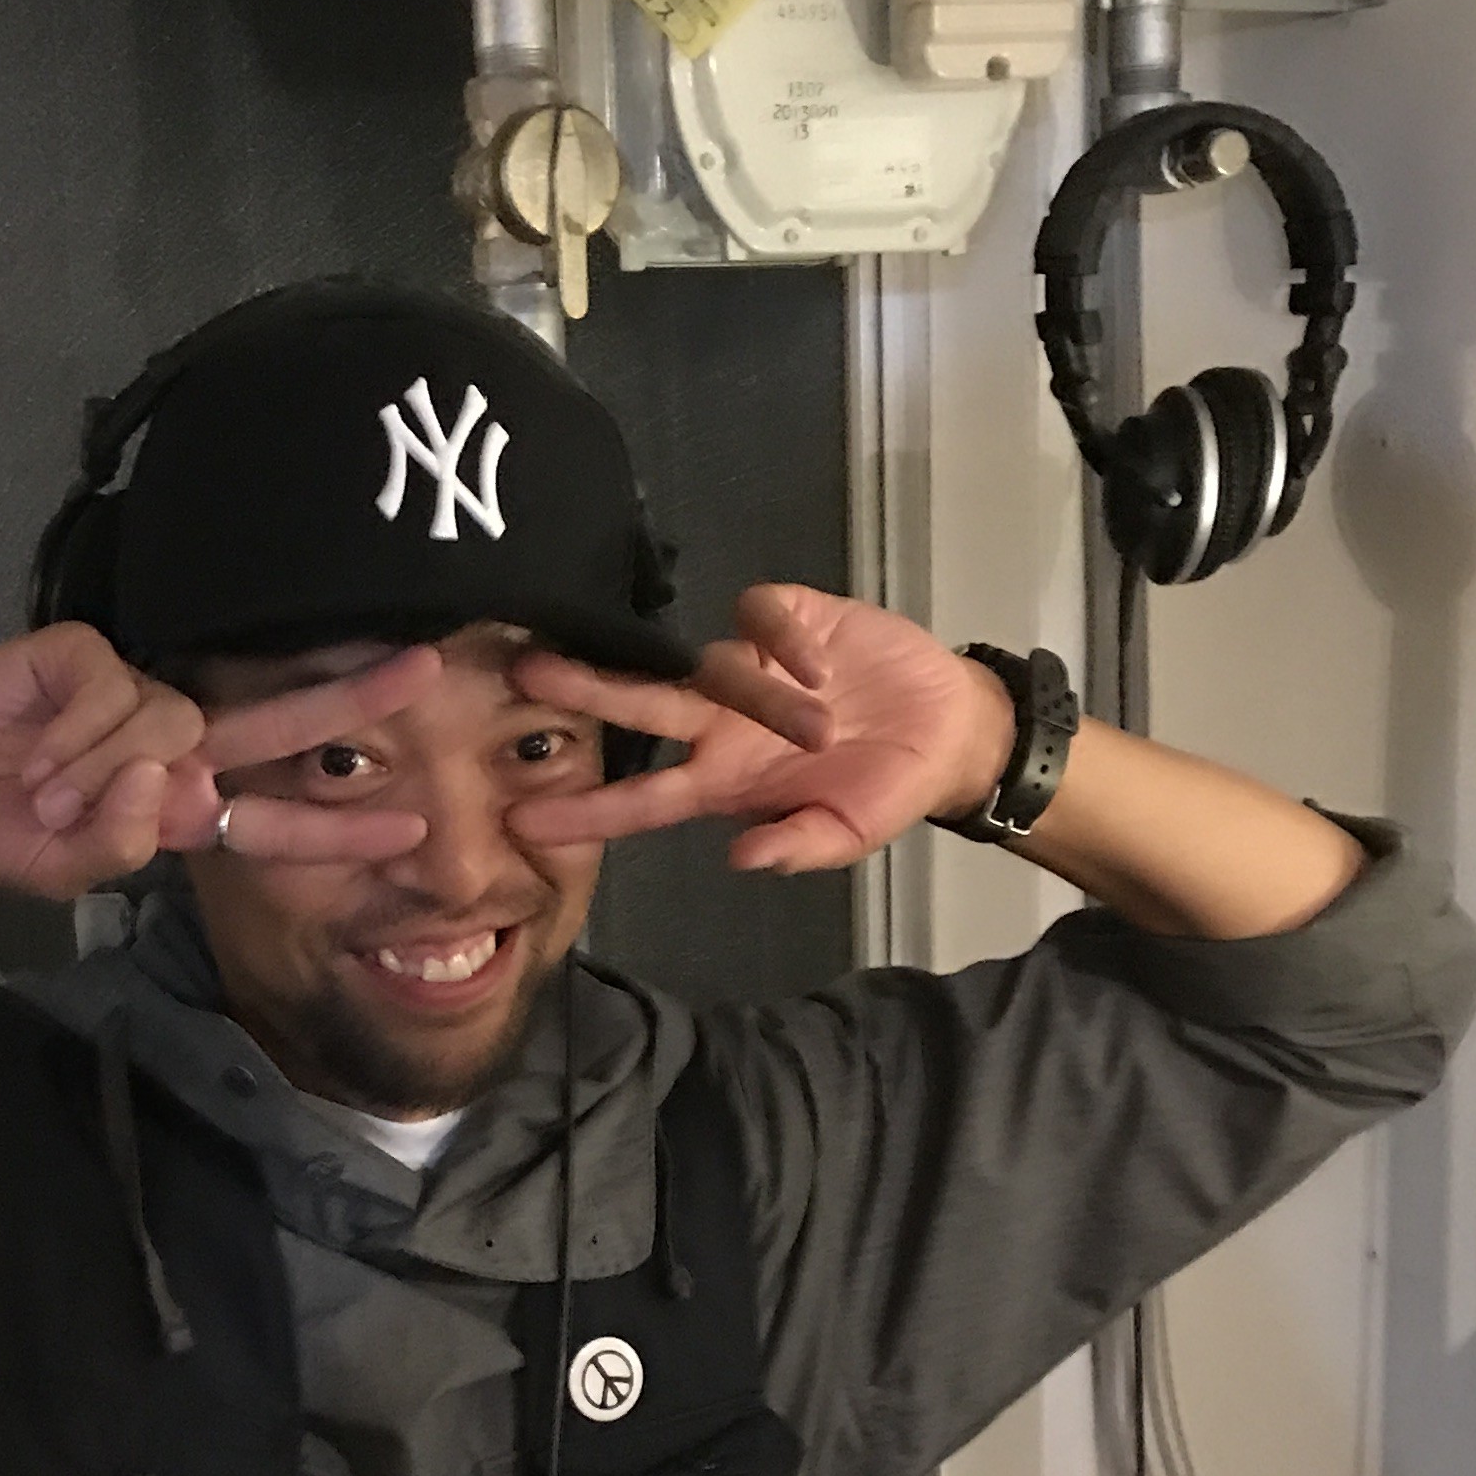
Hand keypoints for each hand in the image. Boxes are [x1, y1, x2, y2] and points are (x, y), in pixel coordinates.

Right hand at [0, 629, 439, 895]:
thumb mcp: (70, 869)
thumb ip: (128, 844)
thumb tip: (173, 786)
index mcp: (177, 803)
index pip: (273, 817)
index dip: (339, 826)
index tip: (415, 829)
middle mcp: (171, 743)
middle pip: (274, 724)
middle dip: (348, 699)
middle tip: (425, 672)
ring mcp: (133, 692)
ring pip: (170, 723)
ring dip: (104, 772)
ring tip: (44, 792)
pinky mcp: (88, 655)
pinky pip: (115, 696)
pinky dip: (76, 737)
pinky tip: (36, 754)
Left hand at [510, 585, 1015, 873]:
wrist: (951, 730)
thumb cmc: (889, 789)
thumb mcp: (849, 833)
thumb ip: (800, 846)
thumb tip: (742, 859)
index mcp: (725, 782)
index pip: (644, 799)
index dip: (589, 811)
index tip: (527, 824)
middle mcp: (722, 723)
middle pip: (641, 707)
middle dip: (585, 692)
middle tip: (525, 678)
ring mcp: (752, 669)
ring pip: (705, 663)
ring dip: (733, 686)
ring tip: (808, 721)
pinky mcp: (791, 619)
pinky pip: (761, 616)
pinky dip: (782, 640)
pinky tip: (820, 667)